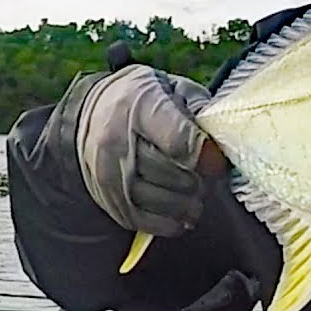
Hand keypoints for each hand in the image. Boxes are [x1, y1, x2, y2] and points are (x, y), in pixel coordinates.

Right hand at [76, 64, 213, 235]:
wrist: (91, 113)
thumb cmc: (143, 99)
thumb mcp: (172, 87)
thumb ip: (198, 108)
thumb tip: (219, 140)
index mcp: (141, 106)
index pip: (177, 140)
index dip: (204, 155)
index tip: (217, 162)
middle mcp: (118, 140)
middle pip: (169, 173)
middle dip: (196, 179)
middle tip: (207, 177)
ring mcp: (108, 172)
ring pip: (156, 200)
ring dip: (185, 204)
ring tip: (197, 196)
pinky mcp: (106, 197)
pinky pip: (140, 220)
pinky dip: (167, 223)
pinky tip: (181, 216)